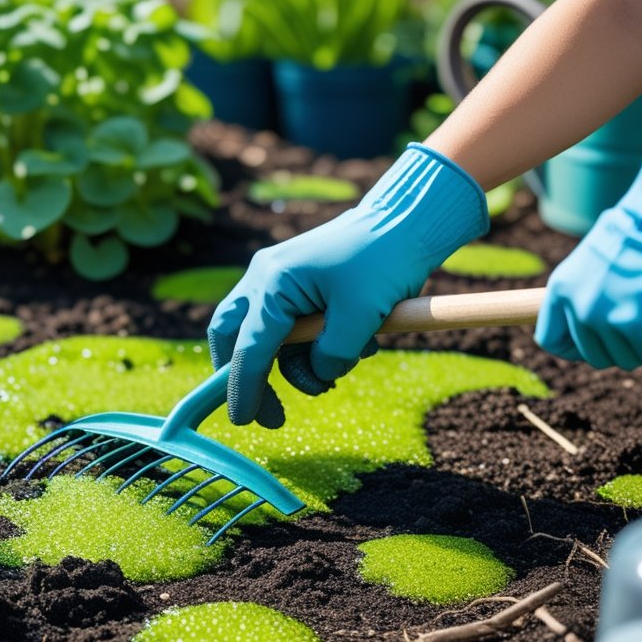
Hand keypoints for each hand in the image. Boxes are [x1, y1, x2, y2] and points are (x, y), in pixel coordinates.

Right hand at [208, 144, 488, 426]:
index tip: (242, 420)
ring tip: (339, 370)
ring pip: (267, 337)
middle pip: (234, 336)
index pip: (248, 348)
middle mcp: (265, 277)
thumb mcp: (361, 318)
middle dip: (248, 376)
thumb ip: (331, 356)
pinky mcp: (298, 282)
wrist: (408, 221)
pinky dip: (312, 346)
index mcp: (273, 283)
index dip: (244, 389)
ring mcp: (279, 277)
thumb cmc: (385, 261)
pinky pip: (290, 325)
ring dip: (299, 364)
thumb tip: (318, 376)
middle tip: (271, 413)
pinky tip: (353, 345)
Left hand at [537, 116, 641, 371]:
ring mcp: (607, 321)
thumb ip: (596, 290)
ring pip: (630, 359)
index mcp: (563, 288)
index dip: (577, 349)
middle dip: (627, 346)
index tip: (603, 344)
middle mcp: (579, 308)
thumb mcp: (603, 258)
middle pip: (596, 355)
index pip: (552, 339)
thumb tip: (611, 321)